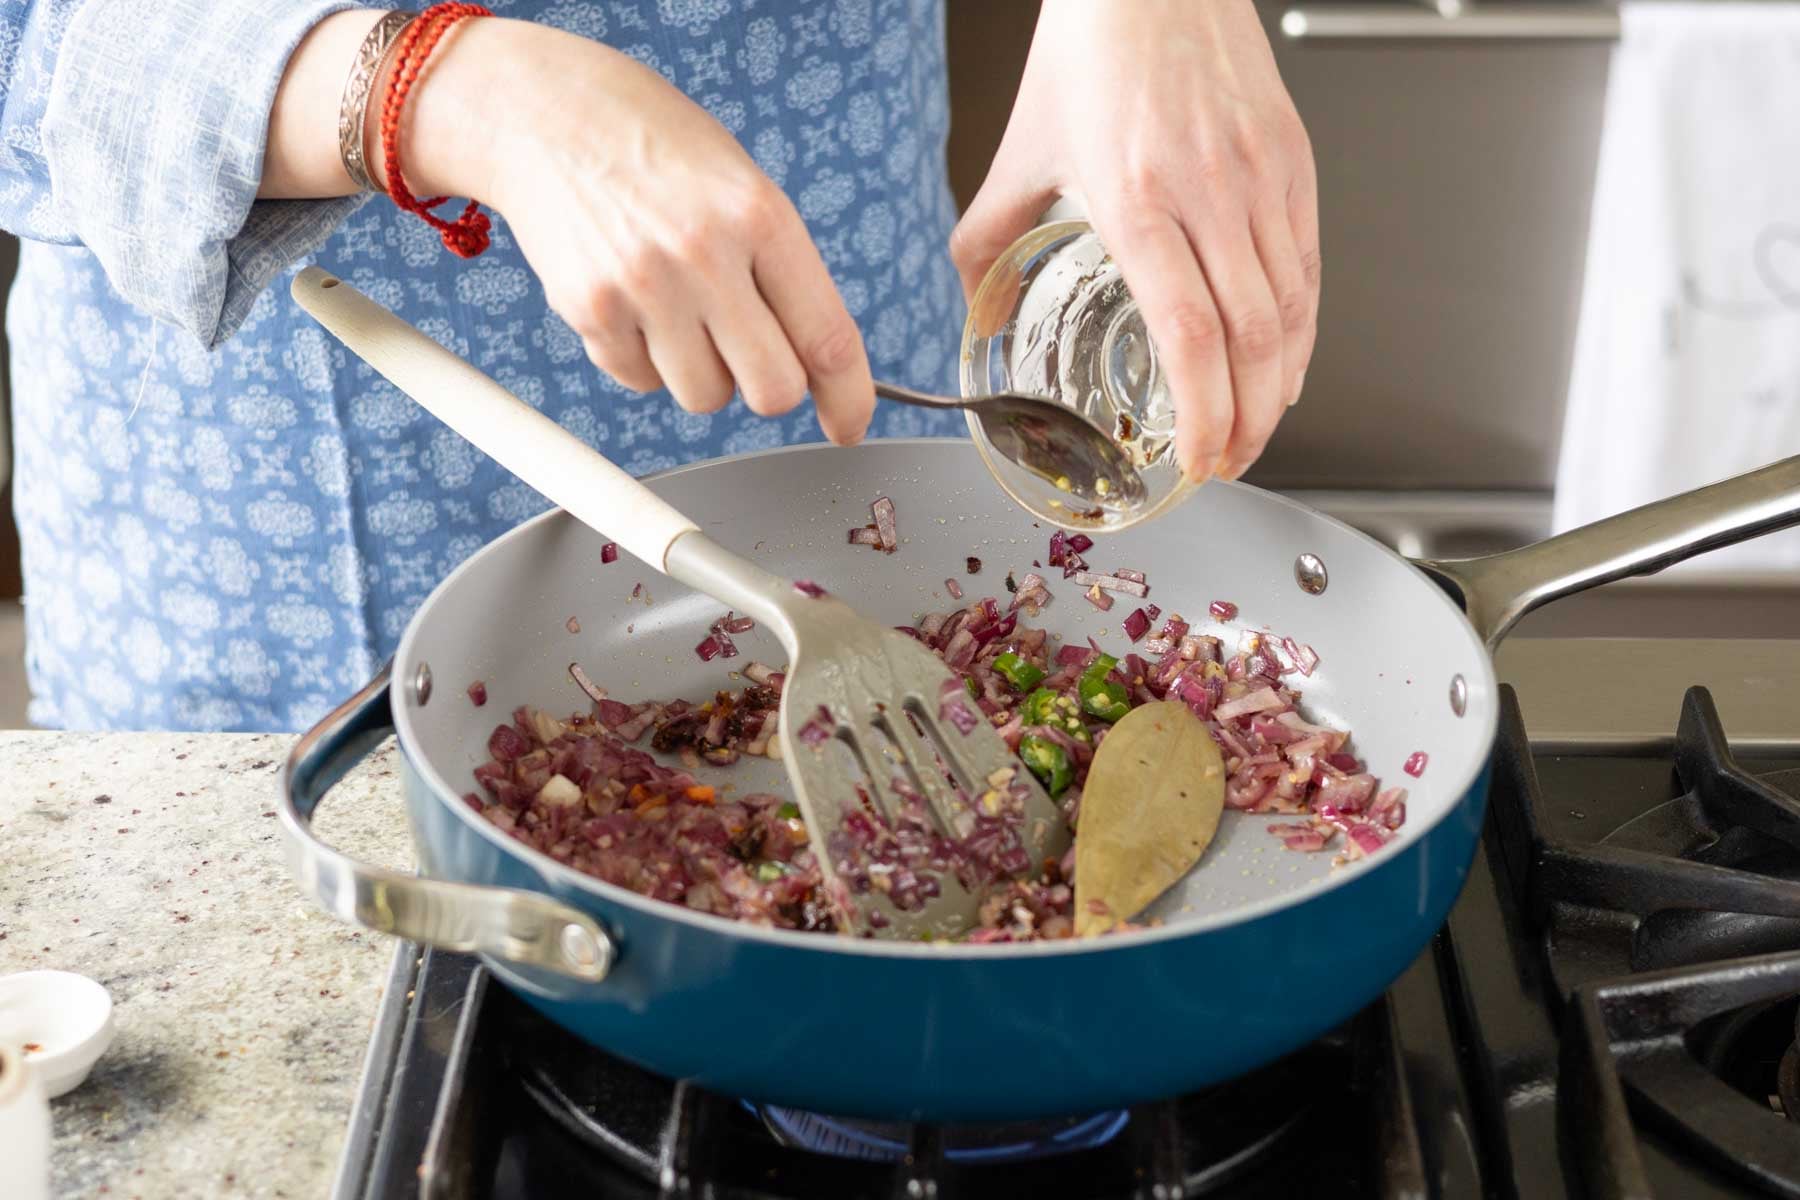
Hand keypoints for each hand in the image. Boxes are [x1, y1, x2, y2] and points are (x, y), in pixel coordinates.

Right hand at [397, 20, 874, 443]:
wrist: (545, 115)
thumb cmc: (656, 148)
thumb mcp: (742, 185)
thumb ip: (783, 269)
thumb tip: (819, 363)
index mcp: (760, 215)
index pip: (827, 336)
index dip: (848, 397)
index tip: (849, 425)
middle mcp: (705, 254)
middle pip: (772, 390)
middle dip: (770, 386)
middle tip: (751, 352)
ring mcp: (643, 287)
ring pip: (706, 397)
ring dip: (704, 373)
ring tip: (683, 311)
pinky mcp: (590, 311)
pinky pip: (642, 382)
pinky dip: (647, 360)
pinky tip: (636, 303)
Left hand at [950, 0, 1318, 481]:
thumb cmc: (1092, 49)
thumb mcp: (1021, 147)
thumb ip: (987, 234)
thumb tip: (969, 296)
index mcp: (1138, 199)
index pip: (1189, 333)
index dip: (1204, 412)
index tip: (1196, 459)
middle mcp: (1211, 194)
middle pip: (1251, 340)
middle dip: (1246, 422)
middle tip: (1226, 463)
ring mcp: (1261, 179)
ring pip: (1291, 310)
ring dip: (1279, 387)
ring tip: (1255, 428)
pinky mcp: (1293, 163)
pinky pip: (1308, 267)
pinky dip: (1301, 330)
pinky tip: (1284, 363)